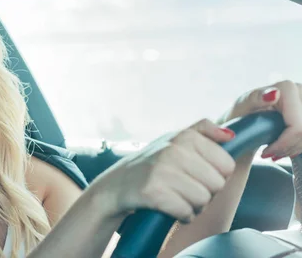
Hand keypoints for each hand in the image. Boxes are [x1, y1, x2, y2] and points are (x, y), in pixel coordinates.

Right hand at [95, 120, 235, 222]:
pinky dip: (182, 215)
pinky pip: (187, 212)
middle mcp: (173, 150)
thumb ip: (203, 131)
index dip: (216, 175)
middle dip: (205, 192)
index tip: (198, 175)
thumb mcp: (174, 139)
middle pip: (217, 184)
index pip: (227, 165)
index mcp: (184, 136)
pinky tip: (170, 207)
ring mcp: (162, 170)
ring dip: (194, 205)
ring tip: (177, 197)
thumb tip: (230, 136)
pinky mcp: (153, 192)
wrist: (115, 185)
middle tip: (185, 188)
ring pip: (203, 200)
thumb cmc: (151, 164)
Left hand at [219, 81, 301, 159]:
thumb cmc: (242, 111)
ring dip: (292, 149)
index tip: (266, 153)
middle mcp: (301, 91)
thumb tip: (274, 93)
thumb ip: (255, 98)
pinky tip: (284, 148)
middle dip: (287, 148)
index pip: (298, 127)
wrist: (247, 117)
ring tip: (274, 152)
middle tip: (269, 154)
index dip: (284, 144)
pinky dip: (297, 146)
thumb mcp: (243, 105)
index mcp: (288, 88)